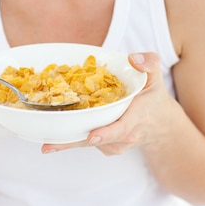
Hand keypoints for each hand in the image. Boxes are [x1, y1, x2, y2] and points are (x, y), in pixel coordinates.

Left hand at [42, 52, 170, 155]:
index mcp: (137, 117)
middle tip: (47, 146)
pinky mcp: (106, 148)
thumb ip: (149, 62)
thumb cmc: (153, 97)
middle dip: (71, 143)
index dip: (105, 133)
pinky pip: (88, 142)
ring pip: (88, 143)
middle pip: (96, 141)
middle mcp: (125, 136)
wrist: (159, 124)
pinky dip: (73, 136)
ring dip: (67, 140)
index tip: (91, 136)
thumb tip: (133, 58)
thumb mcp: (155, 76)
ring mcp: (115, 145)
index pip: (121, 128)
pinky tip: (58, 132)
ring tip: (45, 140)